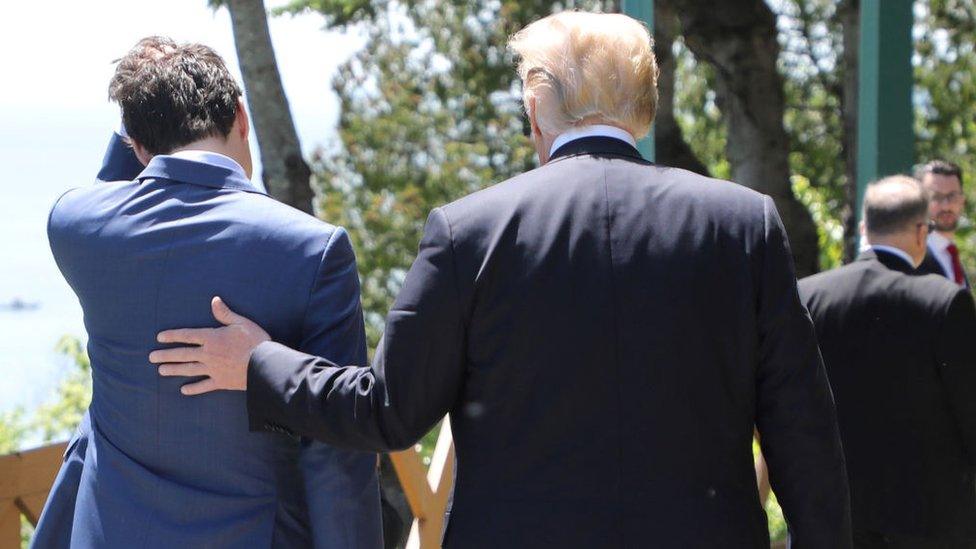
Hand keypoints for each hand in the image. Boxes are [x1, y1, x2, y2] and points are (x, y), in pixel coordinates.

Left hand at [150, 297, 269, 394]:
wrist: (265, 365)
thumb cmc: (255, 341)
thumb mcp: (241, 322)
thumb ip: (225, 313)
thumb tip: (214, 300)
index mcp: (212, 338)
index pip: (187, 336)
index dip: (172, 336)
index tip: (160, 338)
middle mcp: (208, 354)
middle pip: (182, 354)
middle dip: (165, 355)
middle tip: (152, 357)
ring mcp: (212, 369)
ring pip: (188, 369)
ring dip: (173, 370)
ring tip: (161, 371)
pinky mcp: (220, 382)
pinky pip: (203, 386)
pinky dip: (193, 388)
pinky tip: (183, 390)